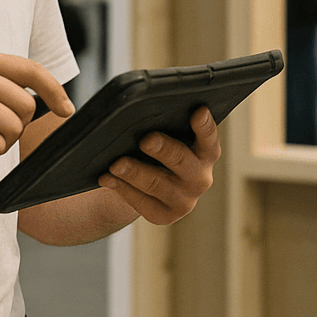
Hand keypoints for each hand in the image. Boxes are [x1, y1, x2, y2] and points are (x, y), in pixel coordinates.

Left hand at [97, 106, 219, 224]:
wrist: (145, 185)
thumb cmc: (154, 150)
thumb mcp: (162, 133)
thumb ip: (159, 118)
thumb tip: (134, 100)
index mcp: (205, 152)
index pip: (209, 137)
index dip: (205, 125)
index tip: (197, 111)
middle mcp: (200, 177)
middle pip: (182, 161)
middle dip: (163, 149)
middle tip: (146, 139)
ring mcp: (184, 200)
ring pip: (157, 184)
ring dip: (135, 172)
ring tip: (116, 163)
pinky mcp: (164, 216)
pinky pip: (141, 202)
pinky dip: (122, 188)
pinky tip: (107, 178)